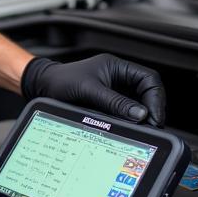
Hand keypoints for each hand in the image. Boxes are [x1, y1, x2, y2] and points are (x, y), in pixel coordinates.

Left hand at [21, 53, 165, 125]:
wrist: (42, 87)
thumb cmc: (61, 81)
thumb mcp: (89, 91)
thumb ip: (115, 102)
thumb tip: (140, 114)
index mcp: (117, 67)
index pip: (149, 79)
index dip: (156, 98)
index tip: (154, 117)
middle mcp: (118, 78)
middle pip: (147, 93)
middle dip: (151, 110)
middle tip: (152, 127)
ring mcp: (114, 91)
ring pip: (138, 105)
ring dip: (141, 117)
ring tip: (141, 129)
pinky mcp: (108, 103)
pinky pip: (126, 112)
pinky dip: (129, 121)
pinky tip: (128, 128)